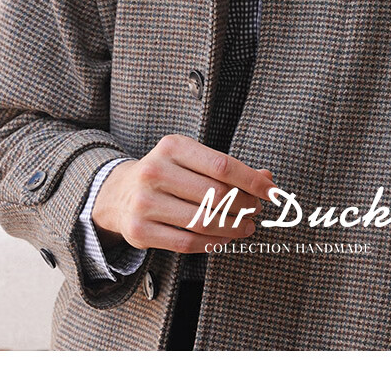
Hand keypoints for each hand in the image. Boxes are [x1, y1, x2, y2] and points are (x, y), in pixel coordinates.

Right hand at [92, 134, 275, 254]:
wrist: (117, 193)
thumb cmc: (166, 173)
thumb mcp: (192, 160)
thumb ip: (229, 168)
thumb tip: (268, 180)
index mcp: (172, 147)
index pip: (222, 165)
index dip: (252, 181)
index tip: (272, 192)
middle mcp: (155, 171)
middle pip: (216, 195)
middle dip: (244, 205)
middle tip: (256, 210)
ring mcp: (144, 202)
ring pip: (203, 222)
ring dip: (233, 227)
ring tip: (246, 227)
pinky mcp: (139, 231)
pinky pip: (186, 243)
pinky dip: (212, 243)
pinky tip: (224, 239)